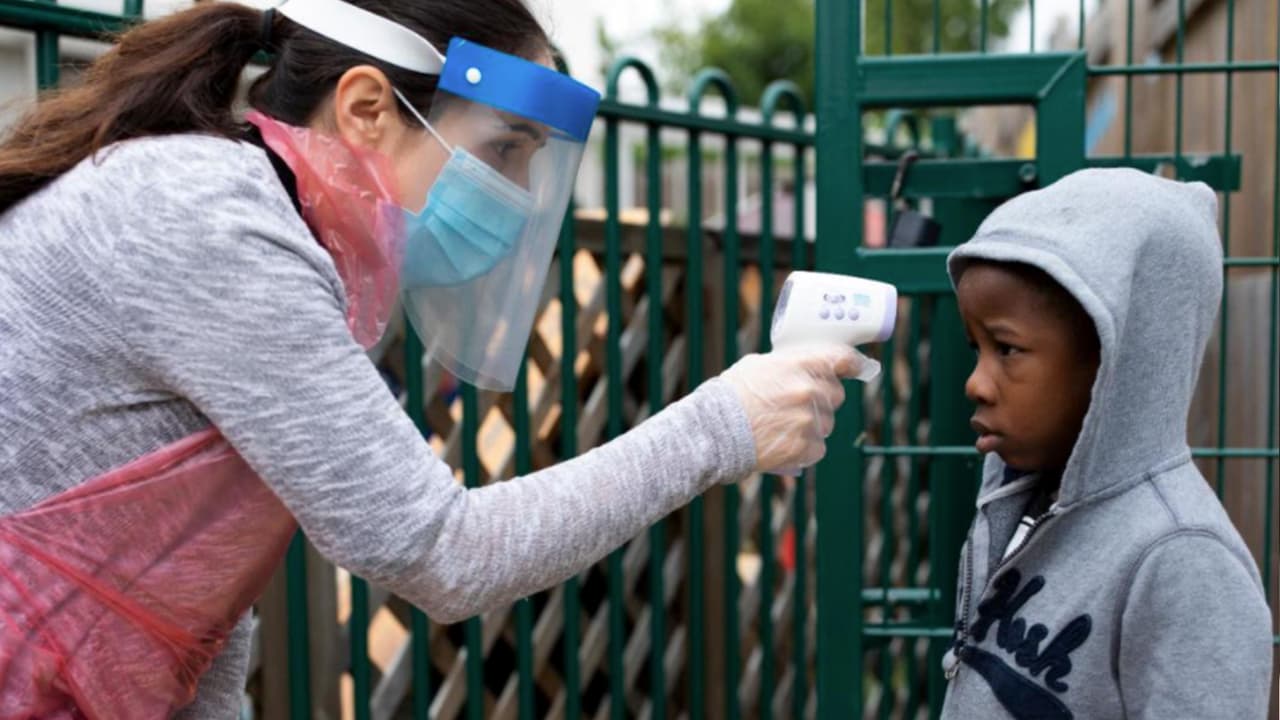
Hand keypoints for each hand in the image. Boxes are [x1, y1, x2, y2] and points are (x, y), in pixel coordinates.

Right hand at [719, 344, 877, 474]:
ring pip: (826, 423)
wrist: (713, 431)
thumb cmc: (730, 396)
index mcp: (800, 366)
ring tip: (783, 426)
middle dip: (823, 398)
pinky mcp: (804, 448)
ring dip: (812, 425)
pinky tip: (783, 443)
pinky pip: (817, 447)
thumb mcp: (758, 365)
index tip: (857, 368)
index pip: (842, 359)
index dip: (852, 364)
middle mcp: (810, 392)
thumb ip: (788, 365)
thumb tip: (805, 367)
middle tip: (799, 403)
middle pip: (836, 395)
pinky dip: (804, 448)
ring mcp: (809, 422)